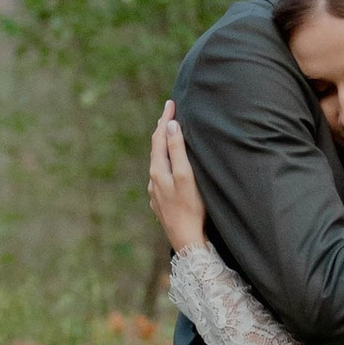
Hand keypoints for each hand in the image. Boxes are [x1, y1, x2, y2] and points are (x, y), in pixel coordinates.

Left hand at [148, 102, 206, 256]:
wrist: (186, 241)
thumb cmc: (190, 208)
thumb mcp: (186, 176)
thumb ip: (178, 150)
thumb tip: (170, 126)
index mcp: (158, 170)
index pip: (159, 138)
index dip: (164, 119)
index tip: (170, 103)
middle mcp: (153, 180)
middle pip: (156, 149)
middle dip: (162, 130)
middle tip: (169, 113)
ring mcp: (156, 192)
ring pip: (158, 163)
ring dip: (163, 147)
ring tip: (169, 136)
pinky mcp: (161, 203)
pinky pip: (161, 176)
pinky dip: (166, 164)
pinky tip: (170, 167)